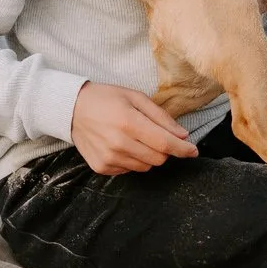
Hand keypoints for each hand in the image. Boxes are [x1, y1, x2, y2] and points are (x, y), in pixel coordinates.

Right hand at [71, 82, 198, 174]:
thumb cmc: (107, 98)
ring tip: (136, 138)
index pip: (165, 143)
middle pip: (158, 158)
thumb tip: (183, 136)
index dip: (183, 149)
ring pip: (146, 167)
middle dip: (165, 150)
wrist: (72, 109)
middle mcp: (118, 144)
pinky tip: (123, 145)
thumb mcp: (136, 97)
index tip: (194, 151)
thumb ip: (161, 117)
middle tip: (157, 135)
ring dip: (149, 155)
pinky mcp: (101, 167)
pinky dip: (133, 160)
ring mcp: (109, 158)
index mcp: (129, 122)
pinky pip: (130, 170)